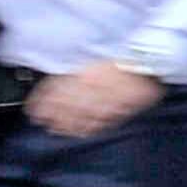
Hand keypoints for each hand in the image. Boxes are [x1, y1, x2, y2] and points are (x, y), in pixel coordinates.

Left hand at [27, 62, 164, 137]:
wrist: (152, 62)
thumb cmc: (125, 55)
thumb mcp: (97, 58)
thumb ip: (79, 71)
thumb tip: (61, 80)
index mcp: (85, 76)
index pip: (58, 91)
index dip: (44, 101)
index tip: (33, 108)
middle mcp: (93, 91)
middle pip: (67, 107)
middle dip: (53, 115)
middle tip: (41, 122)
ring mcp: (107, 103)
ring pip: (83, 117)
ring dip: (68, 124)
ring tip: (57, 129)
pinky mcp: (120, 110)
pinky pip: (102, 122)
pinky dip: (90, 128)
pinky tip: (82, 131)